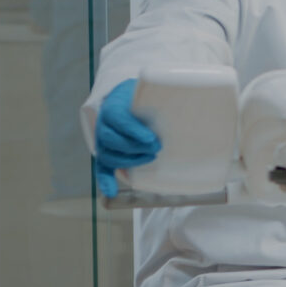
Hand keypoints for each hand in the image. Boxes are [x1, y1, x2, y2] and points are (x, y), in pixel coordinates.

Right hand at [93, 79, 160, 197]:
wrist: (126, 99)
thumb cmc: (141, 98)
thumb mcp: (147, 94)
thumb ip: (158, 98)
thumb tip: (184, 101)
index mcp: (112, 107)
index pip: (119, 120)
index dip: (134, 131)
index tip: (151, 138)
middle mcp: (102, 125)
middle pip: (112, 139)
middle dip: (136, 146)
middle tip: (157, 147)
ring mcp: (102, 141)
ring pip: (108, 155)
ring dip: (129, 160)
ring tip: (150, 157)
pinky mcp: (105, 153)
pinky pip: (101, 168)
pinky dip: (105, 180)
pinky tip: (111, 191)